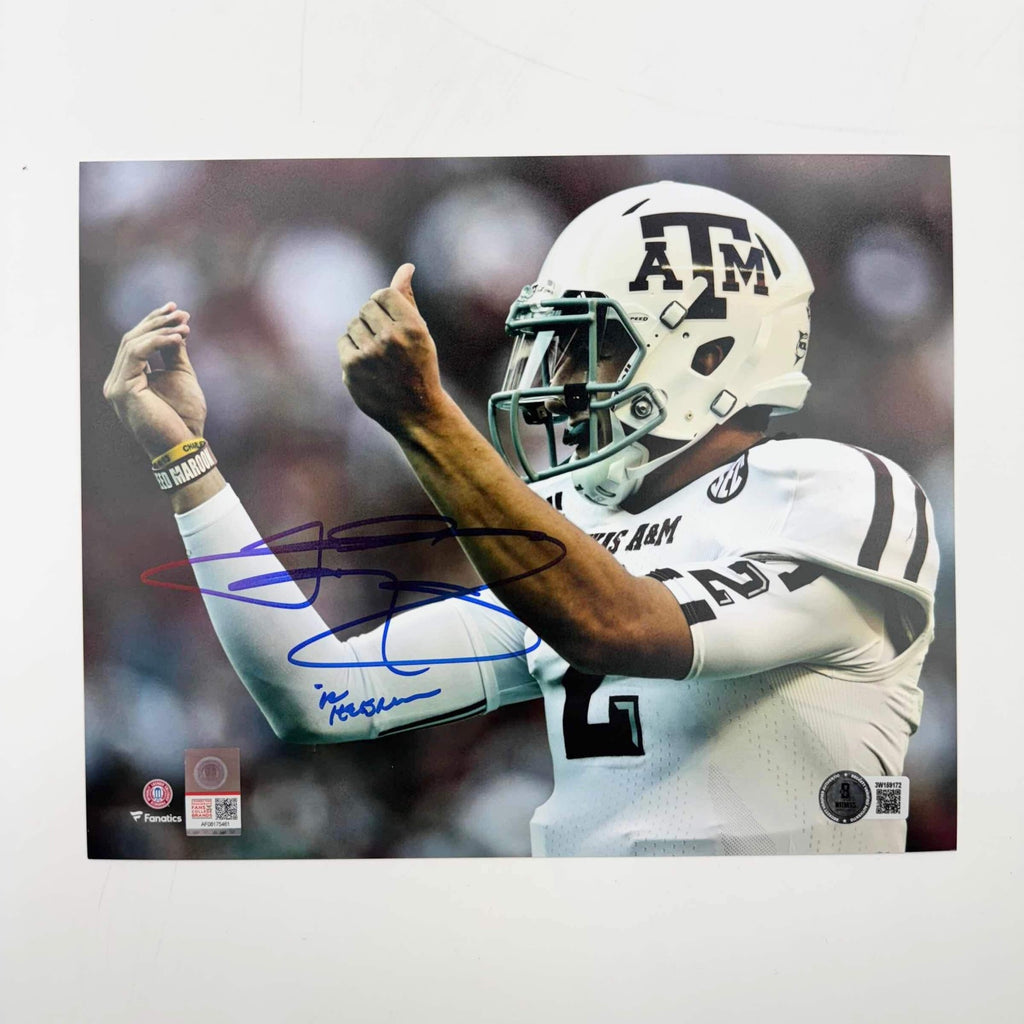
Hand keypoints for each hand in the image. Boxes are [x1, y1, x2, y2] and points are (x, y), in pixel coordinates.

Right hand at [103, 302, 207, 458]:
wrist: (184, 445)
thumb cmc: (185, 418)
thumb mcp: (181, 376)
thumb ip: (174, 352)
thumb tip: (175, 327)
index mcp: (127, 379)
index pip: (135, 343)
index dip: (153, 323)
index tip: (176, 310)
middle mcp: (116, 381)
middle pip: (131, 339)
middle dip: (157, 322)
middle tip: (181, 312)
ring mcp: (115, 386)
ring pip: (132, 344)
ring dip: (160, 330)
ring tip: (185, 325)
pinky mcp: (122, 389)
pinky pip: (136, 354)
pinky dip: (157, 341)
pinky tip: (178, 337)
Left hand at [338, 264, 446, 435]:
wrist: (416, 412)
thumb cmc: (420, 366)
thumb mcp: (420, 332)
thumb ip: (408, 299)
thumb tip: (405, 268)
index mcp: (412, 327)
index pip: (383, 294)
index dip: (384, 304)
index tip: (391, 319)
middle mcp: (391, 339)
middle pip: (366, 307)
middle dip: (374, 320)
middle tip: (387, 341)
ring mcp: (369, 355)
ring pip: (353, 324)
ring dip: (363, 334)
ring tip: (379, 355)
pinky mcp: (351, 369)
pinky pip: (344, 342)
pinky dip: (353, 350)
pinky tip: (369, 365)